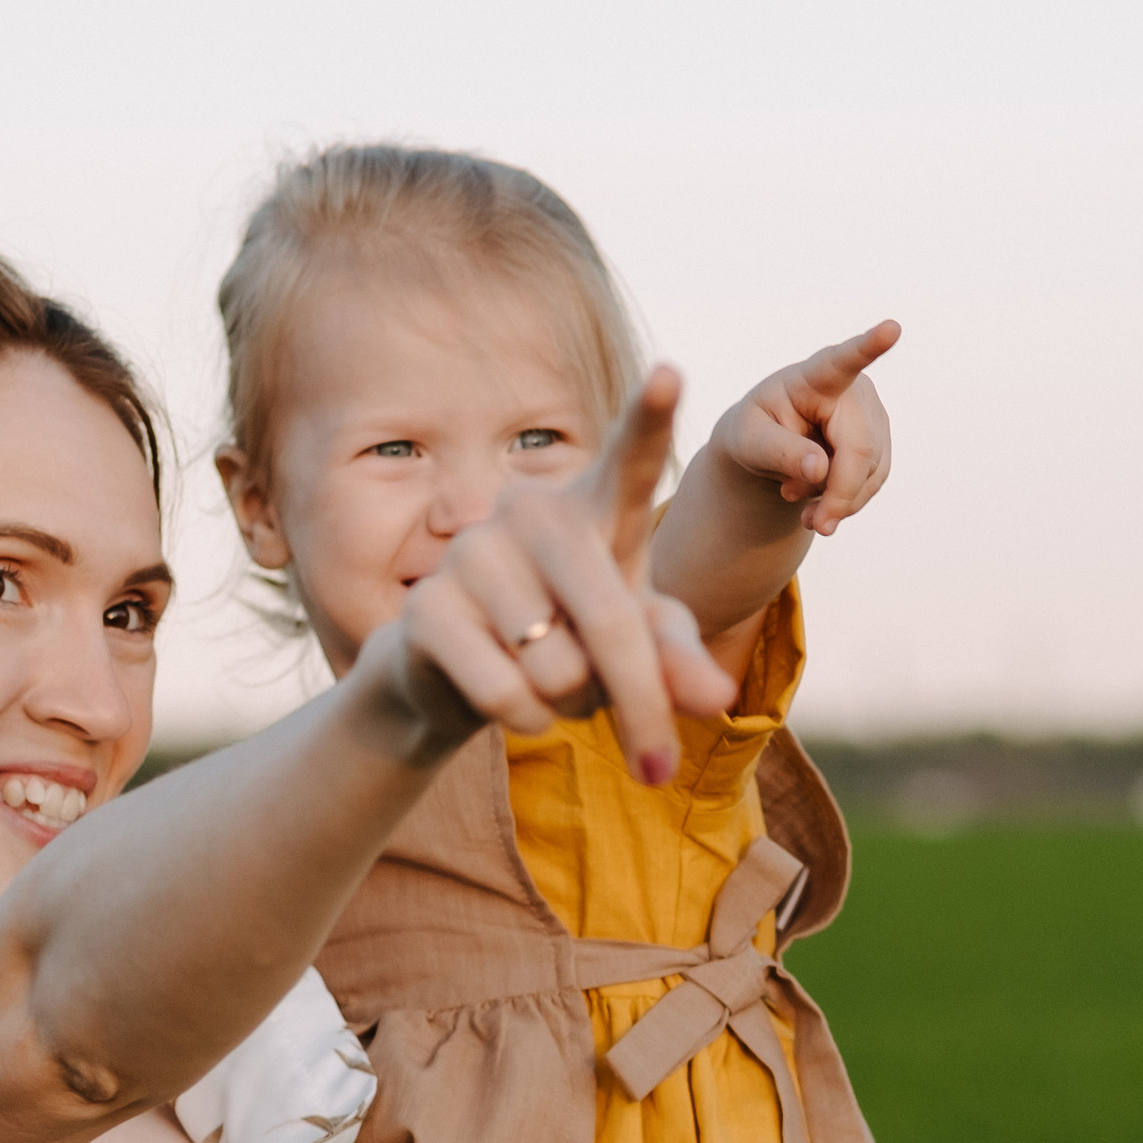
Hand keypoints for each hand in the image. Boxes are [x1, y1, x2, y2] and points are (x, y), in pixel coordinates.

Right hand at [390, 367, 732, 787]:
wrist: (459, 680)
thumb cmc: (570, 644)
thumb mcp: (636, 647)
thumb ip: (677, 661)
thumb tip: (714, 701)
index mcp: (594, 508)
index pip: (630, 458)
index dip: (650, 416)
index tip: (671, 371)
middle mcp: (532, 513)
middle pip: (616, 620)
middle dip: (642, 708)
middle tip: (658, 771)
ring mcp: (473, 553)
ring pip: (560, 668)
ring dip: (571, 708)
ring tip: (554, 688)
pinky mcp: (428, 607)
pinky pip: (506, 692)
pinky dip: (526, 722)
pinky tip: (517, 707)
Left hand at [712, 319, 898, 537]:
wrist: (766, 444)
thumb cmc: (753, 433)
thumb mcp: (748, 443)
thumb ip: (779, 453)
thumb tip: (819, 471)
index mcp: (814, 376)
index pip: (843, 361)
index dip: (869, 346)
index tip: (892, 328)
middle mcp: (854, 389)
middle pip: (860, 450)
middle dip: (839, 494)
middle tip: (814, 525)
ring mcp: (873, 415)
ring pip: (871, 472)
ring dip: (839, 501)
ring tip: (802, 507)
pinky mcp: (880, 441)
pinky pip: (873, 482)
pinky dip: (848, 501)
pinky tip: (821, 504)